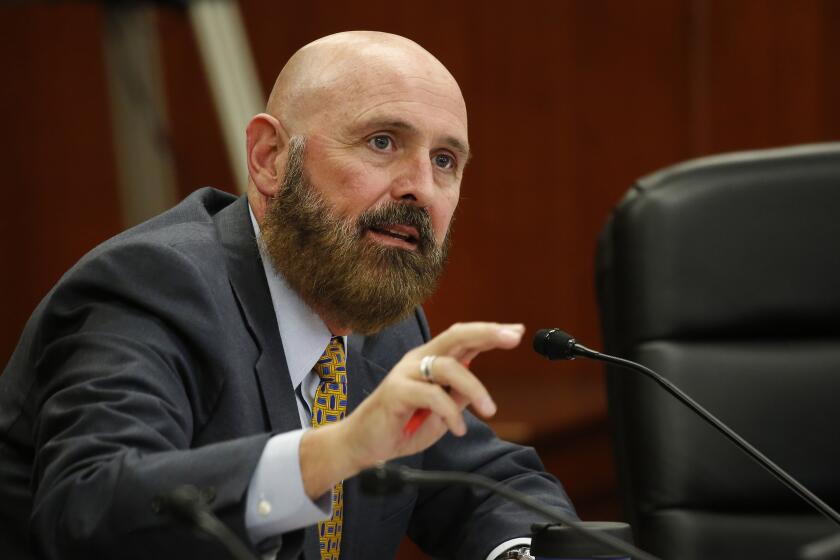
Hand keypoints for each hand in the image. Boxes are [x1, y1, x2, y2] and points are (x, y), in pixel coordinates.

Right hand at [299, 322, 524, 497]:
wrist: (363, 446)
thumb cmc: (401, 427)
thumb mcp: (440, 412)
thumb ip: (456, 396)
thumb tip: (476, 385)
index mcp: (429, 361)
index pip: (462, 339)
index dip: (489, 332)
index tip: (517, 331)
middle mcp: (418, 360)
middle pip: (455, 335)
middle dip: (486, 332)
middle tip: (513, 338)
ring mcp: (405, 373)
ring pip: (448, 367)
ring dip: (475, 389)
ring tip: (489, 410)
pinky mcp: (395, 391)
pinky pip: (432, 396)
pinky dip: (451, 413)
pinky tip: (458, 429)